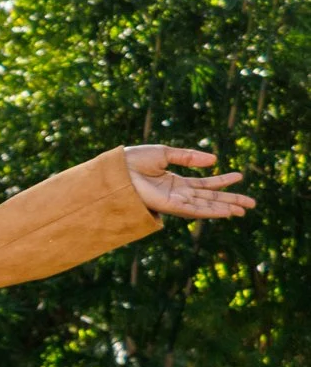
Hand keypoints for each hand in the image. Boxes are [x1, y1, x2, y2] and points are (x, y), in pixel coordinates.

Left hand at [123, 146, 254, 220]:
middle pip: (209, 199)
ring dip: (225, 208)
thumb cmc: (132, 161)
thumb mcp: (164, 154)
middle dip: (230, 201)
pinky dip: (211, 211)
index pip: (204, 185)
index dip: (222, 181)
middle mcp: (176, 194)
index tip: (240, 177)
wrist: (116, 169)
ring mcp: (173, 201)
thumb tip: (214, 160)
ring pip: (205, 207)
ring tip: (244, 210)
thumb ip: (188, 158)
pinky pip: (193, 210)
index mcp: (175, 183)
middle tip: (251, 203)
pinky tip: (225, 212)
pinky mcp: (168, 205)